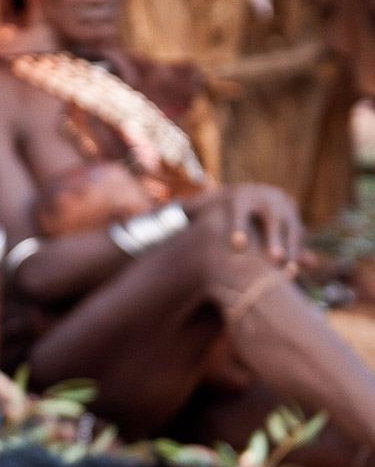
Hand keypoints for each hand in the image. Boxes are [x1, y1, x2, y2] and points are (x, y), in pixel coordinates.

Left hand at [185, 184, 303, 272]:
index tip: (237, 245)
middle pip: (271, 218)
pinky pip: (299, 235)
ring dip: (292, 248)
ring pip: (290, 227)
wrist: (247, 195)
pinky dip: (298, 252)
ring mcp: (283, 205)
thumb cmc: (217, 210)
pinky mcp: (294, 216)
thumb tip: (168, 210)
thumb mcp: (204, 207)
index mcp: (239, 197)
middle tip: (274, 258)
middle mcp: (265, 198)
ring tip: (289, 271)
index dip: (239, 226)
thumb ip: (188, 211)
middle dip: (274, 238)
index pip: (239, 211)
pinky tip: (296, 270)